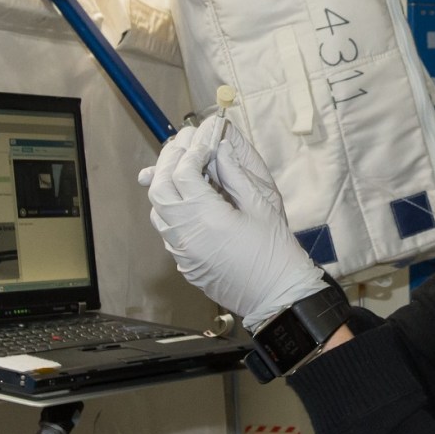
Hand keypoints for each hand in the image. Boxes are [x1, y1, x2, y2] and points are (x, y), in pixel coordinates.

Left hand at [141, 114, 325, 332]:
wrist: (277, 295)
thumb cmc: (276, 252)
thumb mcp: (262, 205)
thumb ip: (235, 173)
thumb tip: (219, 148)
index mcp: (207, 217)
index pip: (183, 172)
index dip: (191, 150)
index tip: (202, 138)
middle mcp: (186, 234)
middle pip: (160, 187)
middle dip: (169, 160)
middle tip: (184, 143)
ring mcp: (181, 251)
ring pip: (157, 209)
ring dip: (164, 183)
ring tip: (181, 165)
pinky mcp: (184, 263)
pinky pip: (165, 229)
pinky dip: (169, 207)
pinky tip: (185, 197)